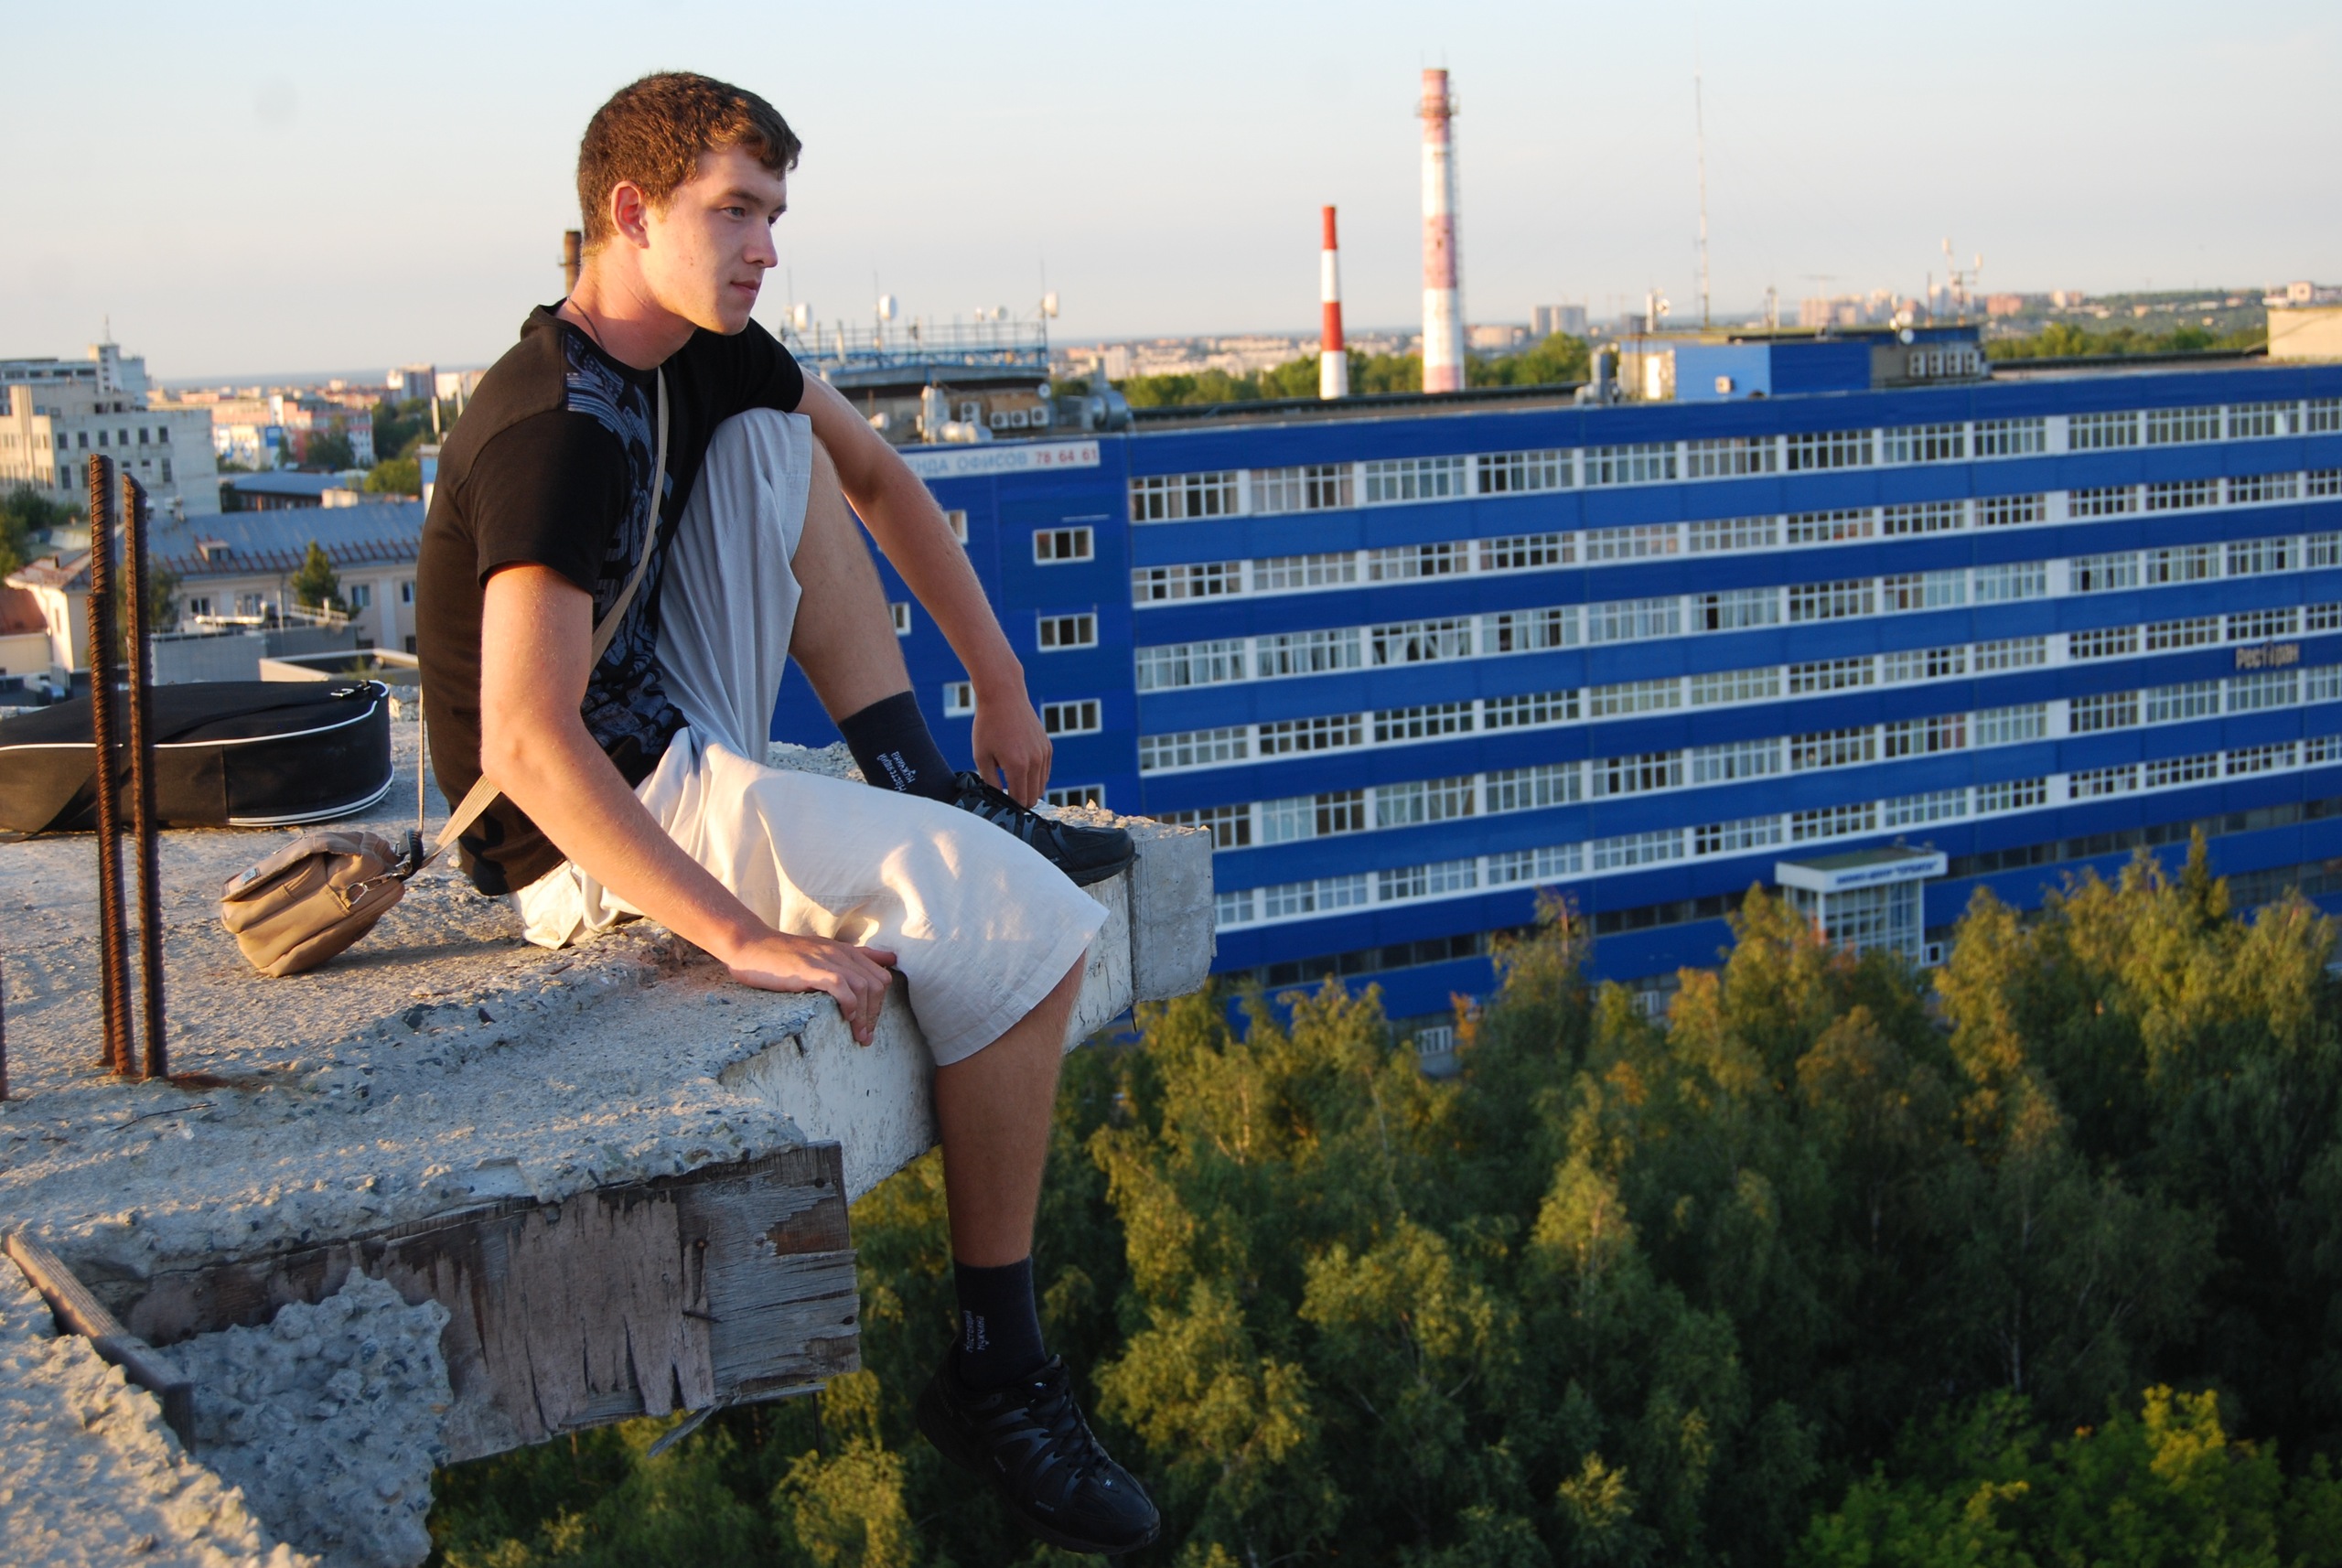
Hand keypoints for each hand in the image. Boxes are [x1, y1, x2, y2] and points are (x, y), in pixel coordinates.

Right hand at [719, 929, 899, 1044]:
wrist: (750, 946)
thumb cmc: (783, 955)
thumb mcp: (824, 952)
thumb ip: (857, 956)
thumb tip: (891, 960)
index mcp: (846, 951)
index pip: (881, 976)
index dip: (880, 1004)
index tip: (869, 1026)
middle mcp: (841, 953)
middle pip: (878, 984)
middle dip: (876, 1014)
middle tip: (864, 1037)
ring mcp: (827, 960)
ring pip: (864, 987)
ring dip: (864, 1016)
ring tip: (857, 1035)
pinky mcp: (811, 969)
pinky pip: (842, 987)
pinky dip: (849, 1005)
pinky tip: (844, 1018)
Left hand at [969, 687, 1051, 806]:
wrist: (1004, 697)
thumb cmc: (988, 725)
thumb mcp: (981, 756)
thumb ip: (990, 781)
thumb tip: (998, 798)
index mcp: (1017, 766)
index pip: (1020, 800)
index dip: (1011, 807)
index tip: (1002, 806)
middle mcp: (1035, 762)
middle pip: (1034, 796)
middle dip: (1021, 801)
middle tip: (1006, 798)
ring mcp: (1044, 754)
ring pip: (1042, 786)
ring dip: (1029, 789)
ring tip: (1012, 783)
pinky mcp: (1048, 747)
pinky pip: (1046, 772)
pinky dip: (1036, 777)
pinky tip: (1022, 771)